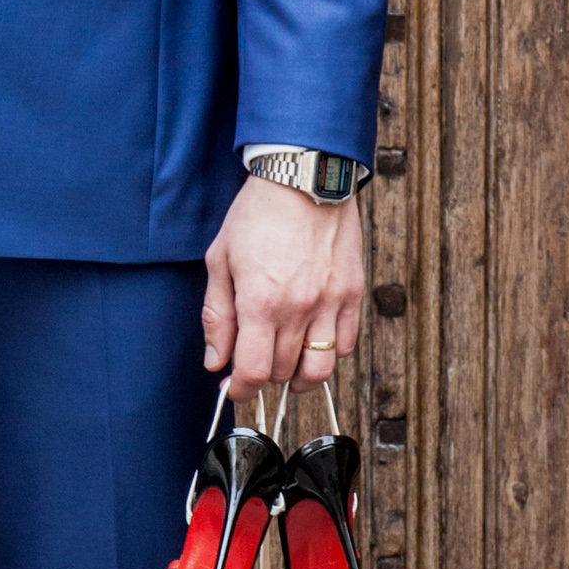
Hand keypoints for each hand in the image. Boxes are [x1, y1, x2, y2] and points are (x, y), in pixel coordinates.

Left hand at [201, 175, 364, 409]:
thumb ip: (217, 316)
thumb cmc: (257, 214)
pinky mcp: (352, 293)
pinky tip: (312, 338)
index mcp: (260, 301)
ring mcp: (331, 302)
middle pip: (284, 373)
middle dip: (264, 376)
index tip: (234, 390)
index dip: (240, 390)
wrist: (303, 177)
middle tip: (254, 362)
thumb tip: (215, 361)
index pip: (253, 371)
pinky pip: (346, 344)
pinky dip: (329, 352)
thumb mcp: (220, 260)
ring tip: (286, 363)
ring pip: (321, 369)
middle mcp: (299, 308)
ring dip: (300, 376)